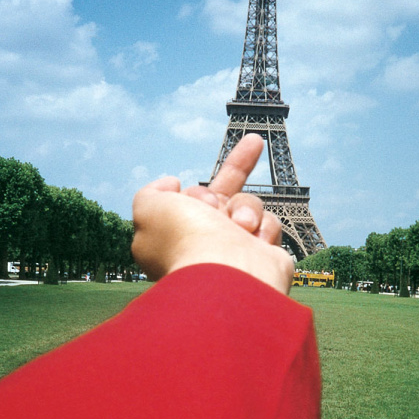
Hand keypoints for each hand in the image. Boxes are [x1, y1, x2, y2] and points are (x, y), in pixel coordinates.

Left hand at [131, 134, 293, 293]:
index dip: (191, 193)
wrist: (228, 276)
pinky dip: (264, 226)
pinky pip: (269, 223)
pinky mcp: (264, 255)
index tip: (181, 188)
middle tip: (254, 141)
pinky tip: (256, 239)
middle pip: (223, 194)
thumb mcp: (149, 207)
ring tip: (241, 225)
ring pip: (249, 204)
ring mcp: (236, 248)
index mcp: (177, 234)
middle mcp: (207, 242)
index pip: (189, 199)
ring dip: (246, 207)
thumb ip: (153, 191)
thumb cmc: (186, 240)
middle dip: (239, 165)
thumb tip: (172, 183)